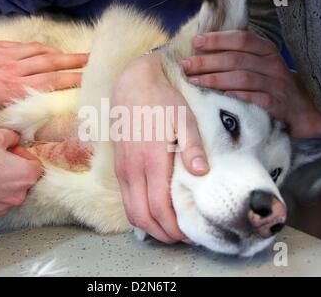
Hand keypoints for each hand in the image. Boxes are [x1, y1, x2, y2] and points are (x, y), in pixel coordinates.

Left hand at [0, 41, 87, 127]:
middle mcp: (15, 71)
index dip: (71, 81)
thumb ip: (2, 131)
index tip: (88, 81)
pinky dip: (43, 48)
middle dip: (75, 64)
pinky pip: (28, 46)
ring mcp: (8, 57)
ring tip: (82, 55)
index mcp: (13, 90)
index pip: (49, 84)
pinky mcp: (0, 47)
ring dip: (64, 54)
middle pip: (52, 65)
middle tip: (94, 63)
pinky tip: (52, 50)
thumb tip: (22, 147)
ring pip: (43, 54)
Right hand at [0, 129, 41, 223]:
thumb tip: (16, 141)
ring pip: (9, 194)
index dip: (24, 156)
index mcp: (26, 176)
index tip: (11, 152)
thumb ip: (13, 137)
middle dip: (15, 170)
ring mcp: (1, 209)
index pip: (36, 165)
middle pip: (24, 181)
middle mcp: (18, 196)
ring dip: (2, 185)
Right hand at [112, 52, 208, 243]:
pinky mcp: (119, 165)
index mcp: (151, 160)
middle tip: (180, 237)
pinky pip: (126, 198)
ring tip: (168, 227)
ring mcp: (122, 168)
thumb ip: (192, 147)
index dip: (173, 227)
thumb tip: (202, 173)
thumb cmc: (161, 100)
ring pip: (130, 211)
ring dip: (148, 225)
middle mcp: (132, 170)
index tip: (188, 233)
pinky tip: (153, 208)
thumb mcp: (183, 118)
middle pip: (141, 217)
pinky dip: (139, 211)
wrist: (132, 84)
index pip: (158, 208)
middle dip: (160, 233)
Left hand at [180, 30, 320, 137]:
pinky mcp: (276, 104)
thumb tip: (203, 53)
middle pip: (235, 59)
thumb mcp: (260, 65)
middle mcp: (271, 64)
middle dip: (206, 61)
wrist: (301, 109)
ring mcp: (275, 84)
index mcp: (266, 50)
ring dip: (215, 79)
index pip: (241, 39)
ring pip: (241, 77)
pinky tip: (220, 96)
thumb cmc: (271, 84)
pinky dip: (237, 96)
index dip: (217, 39)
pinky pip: (255, 98)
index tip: (195, 42)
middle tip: (185, 65)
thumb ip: (239, 57)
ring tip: (193, 81)